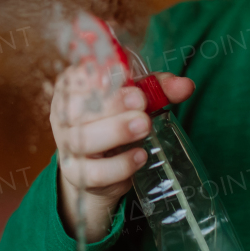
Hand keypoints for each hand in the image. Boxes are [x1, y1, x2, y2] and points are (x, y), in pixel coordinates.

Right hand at [51, 68, 193, 240]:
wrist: (98, 168)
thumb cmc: (115, 121)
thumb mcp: (135, 99)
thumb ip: (158, 88)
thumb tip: (186, 86)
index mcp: (72, 88)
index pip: (78, 77)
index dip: (100, 76)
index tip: (125, 75)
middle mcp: (63, 115)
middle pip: (79, 108)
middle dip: (113, 104)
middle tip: (142, 103)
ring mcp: (67, 147)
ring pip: (84, 140)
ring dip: (116, 131)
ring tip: (144, 126)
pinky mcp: (77, 175)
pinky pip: (95, 173)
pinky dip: (119, 165)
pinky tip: (139, 156)